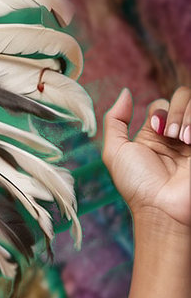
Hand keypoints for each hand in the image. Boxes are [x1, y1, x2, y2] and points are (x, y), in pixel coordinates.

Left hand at [102, 84, 190, 230]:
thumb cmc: (137, 184)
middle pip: (183, 97)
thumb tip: (126, 92)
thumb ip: (115, 121)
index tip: (154, 130)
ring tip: (184, 140)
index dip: (160, 110)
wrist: (163, 205)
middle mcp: (176, 134)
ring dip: (188, 116)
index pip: (162, 103)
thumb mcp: (116, 152)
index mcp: (154, 135)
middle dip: (176, 111)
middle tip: (171, 135)